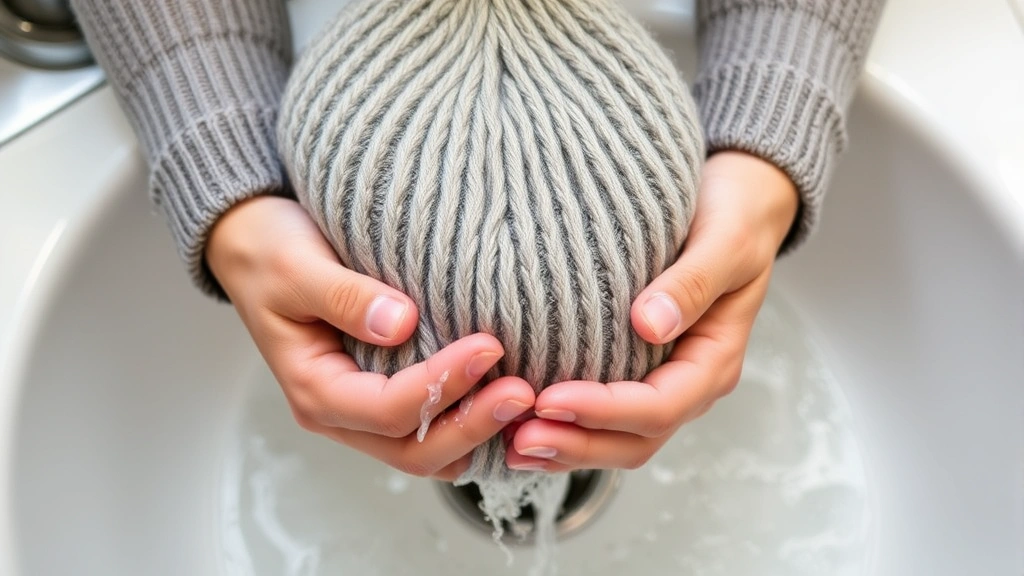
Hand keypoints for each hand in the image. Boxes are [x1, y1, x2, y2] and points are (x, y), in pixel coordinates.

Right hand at [207, 196, 534, 479]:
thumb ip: (344, 296)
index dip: (442, 384)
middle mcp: (339, 412)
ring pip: (427, 452)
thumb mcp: (295, 267)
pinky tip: (498, 395)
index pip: (388, 410)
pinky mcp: (383, 396)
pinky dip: (468, 424)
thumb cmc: (270, 253)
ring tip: (523, 399)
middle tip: (523, 391)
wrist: (254, 244)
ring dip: (476, 434)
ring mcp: (362, 411)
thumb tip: (400, 323)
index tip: (489, 347)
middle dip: (473, 426)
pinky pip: (431, 431)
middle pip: (415, 450)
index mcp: (314, 388)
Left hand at [505, 151, 798, 471]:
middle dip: (578, 445)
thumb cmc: (734, 217)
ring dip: (567, 448)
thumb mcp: (726, 241)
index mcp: (713, 360)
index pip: (659, 407)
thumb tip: (651, 325)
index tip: (550, 398)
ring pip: (617, 440)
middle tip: (520, 438)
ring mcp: (662, 381)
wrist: (739, 202)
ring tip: (511, 446)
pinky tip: (521, 425)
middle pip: (635, 440)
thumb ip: (693, 283)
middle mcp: (688, 382)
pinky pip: (603, 418)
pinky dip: (565, 429)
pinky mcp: (635, 370)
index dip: (604, 412)